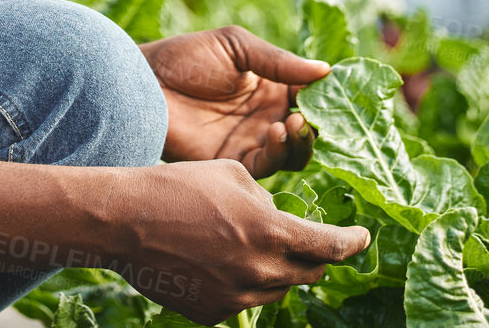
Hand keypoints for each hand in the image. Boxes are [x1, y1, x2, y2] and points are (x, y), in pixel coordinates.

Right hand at [99, 160, 370, 321]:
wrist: (125, 222)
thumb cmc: (178, 187)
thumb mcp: (233, 174)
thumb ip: (268, 200)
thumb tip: (282, 217)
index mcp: (269, 231)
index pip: (330, 247)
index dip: (353, 243)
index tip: (363, 239)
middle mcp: (258, 270)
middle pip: (308, 273)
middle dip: (314, 257)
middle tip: (307, 242)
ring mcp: (235, 298)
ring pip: (277, 290)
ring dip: (276, 270)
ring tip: (249, 245)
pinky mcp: (212, 314)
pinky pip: (243, 302)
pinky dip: (243, 284)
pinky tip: (219, 262)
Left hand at [141, 26, 328, 175]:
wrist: (143, 84)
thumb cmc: (184, 58)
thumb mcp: (235, 46)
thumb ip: (277, 60)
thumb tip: (326, 70)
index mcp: (270, 87)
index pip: (310, 96)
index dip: (328, 96)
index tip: (341, 92)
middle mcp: (265, 117)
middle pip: (309, 130)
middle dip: (320, 124)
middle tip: (313, 113)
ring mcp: (251, 141)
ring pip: (294, 153)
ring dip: (302, 140)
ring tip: (293, 122)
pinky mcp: (233, 161)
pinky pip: (267, 166)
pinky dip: (279, 153)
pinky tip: (276, 132)